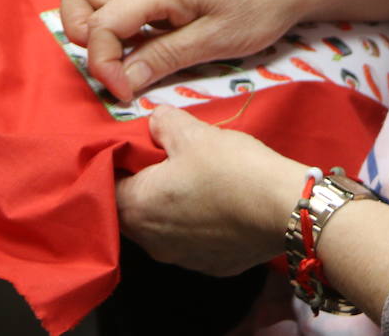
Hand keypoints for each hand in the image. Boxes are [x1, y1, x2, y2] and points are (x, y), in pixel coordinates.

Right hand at [59, 0, 304, 102]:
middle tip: (115, 64)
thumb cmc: (256, 9)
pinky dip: (111, 24)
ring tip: (123, 57)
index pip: (101, 24)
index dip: (105, 65)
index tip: (127, 93)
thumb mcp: (215, 42)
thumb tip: (119, 82)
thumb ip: (163, 59)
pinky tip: (140, 47)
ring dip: (91, 27)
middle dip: (81, 34)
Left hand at [116, 106, 305, 274]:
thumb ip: (164, 123)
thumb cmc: (231, 168)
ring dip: (171, 208)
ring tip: (195, 181)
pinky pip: (193, 242)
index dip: (116, 165)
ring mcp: (182, 259)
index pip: (104, 187)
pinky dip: (198, 225)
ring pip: (163, 229)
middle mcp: (151, 242)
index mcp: (136, 208)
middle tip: (164, 161)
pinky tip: (218, 204)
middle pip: (131, 211)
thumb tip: (155, 121)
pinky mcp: (212, 266)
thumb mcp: (194, 132)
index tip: (133, 149)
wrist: (284, 209)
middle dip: (142, 187)